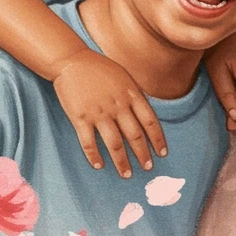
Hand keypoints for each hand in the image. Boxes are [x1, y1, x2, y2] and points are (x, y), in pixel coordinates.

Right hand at [53, 49, 167, 176]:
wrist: (73, 61)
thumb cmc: (101, 68)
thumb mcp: (125, 77)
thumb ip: (135, 96)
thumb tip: (146, 114)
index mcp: (131, 94)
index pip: (150, 120)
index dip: (157, 138)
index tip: (162, 152)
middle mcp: (118, 105)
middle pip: (134, 135)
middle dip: (142, 154)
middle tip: (148, 168)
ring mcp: (99, 113)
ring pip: (114, 143)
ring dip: (121, 161)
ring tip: (127, 174)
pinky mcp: (80, 118)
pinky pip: (89, 142)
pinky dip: (94, 156)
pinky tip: (99, 165)